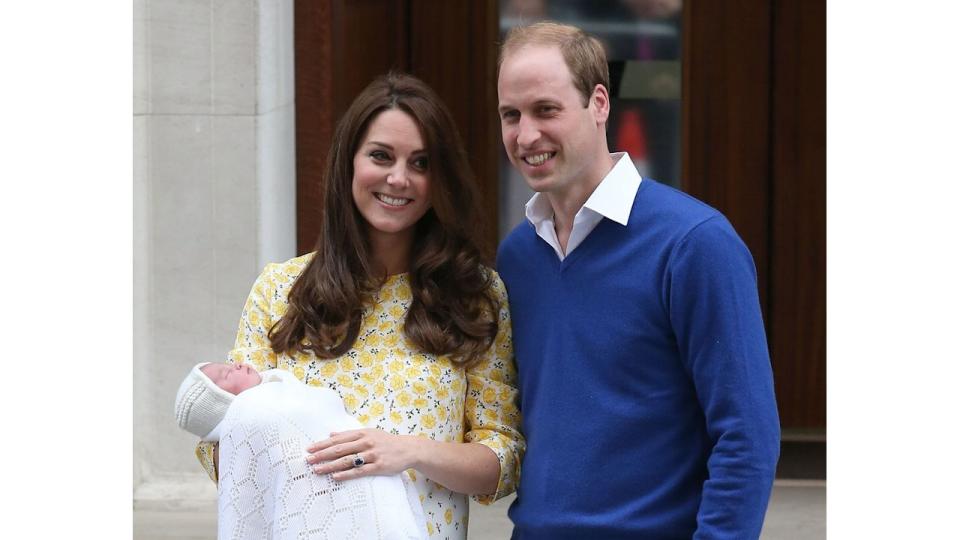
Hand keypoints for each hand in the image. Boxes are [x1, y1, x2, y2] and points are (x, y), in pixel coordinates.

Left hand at [305, 428, 420, 480]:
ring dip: (330, 465)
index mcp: (362, 433)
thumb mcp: (369, 433)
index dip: (323, 444)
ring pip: (347, 460)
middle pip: (339, 449)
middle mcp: (366, 442)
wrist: (408, 449)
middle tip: (308, 460)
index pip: (338, 439)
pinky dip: (346, 474)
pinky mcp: (378, 466)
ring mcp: (372, 454)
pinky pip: (359, 471)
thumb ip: (350, 434)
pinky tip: (335, 477)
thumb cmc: (386, 441)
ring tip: (317, 469)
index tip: (310, 448)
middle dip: (322, 454)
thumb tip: (331, 433)